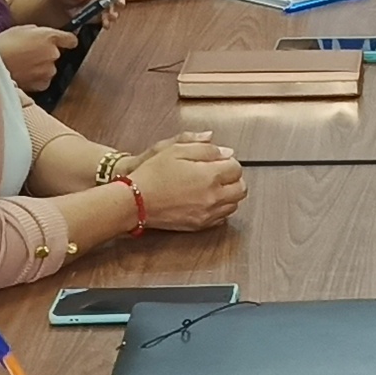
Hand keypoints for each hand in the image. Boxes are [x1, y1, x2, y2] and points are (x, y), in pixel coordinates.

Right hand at [0, 23, 68, 95]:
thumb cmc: (2, 45)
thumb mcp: (20, 29)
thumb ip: (38, 32)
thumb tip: (43, 36)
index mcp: (50, 37)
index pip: (71, 40)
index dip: (67, 41)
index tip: (65, 42)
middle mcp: (53, 54)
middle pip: (57, 55)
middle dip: (46, 54)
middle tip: (28, 53)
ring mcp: (48, 71)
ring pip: (49, 69)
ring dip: (41, 67)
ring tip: (23, 65)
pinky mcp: (41, 84)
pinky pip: (43, 81)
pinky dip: (36, 79)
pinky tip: (24, 74)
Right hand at [129, 134, 246, 231]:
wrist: (135, 201)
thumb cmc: (152, 174)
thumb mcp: (175, 149)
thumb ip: (205, 148)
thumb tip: (226, 152)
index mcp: (210, 176)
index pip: (236, 168)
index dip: (228, 161)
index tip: (218, 160)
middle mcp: (213, 197)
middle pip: (240, 189)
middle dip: (233, 178)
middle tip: (219, 172)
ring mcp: (207, 214)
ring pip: (234, 205)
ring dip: (229, 194)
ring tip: (212, 186)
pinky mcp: (199, 225)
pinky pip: (222, 218)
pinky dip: (220, 208)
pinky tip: (206, 200)